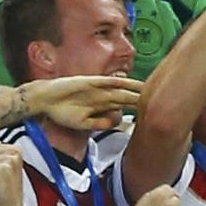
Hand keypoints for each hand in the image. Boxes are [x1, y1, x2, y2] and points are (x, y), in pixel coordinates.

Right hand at [22, 76, 142, 129]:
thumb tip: (114, 123)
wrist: (45, 101)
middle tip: (161, 100)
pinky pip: (107, 81)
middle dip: (142, 99)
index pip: (125, 107)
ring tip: (151, 89)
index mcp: (103, 106)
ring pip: (121, 89)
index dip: (138, 110)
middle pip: (127, 97)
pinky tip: (129, 83)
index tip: (153, 113)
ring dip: (135, 89)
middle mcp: (104, 97)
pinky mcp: (90, 82)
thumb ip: (98, 124)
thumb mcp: (83, 124)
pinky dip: (118, 82)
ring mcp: (98, 89)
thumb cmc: (63, 113)